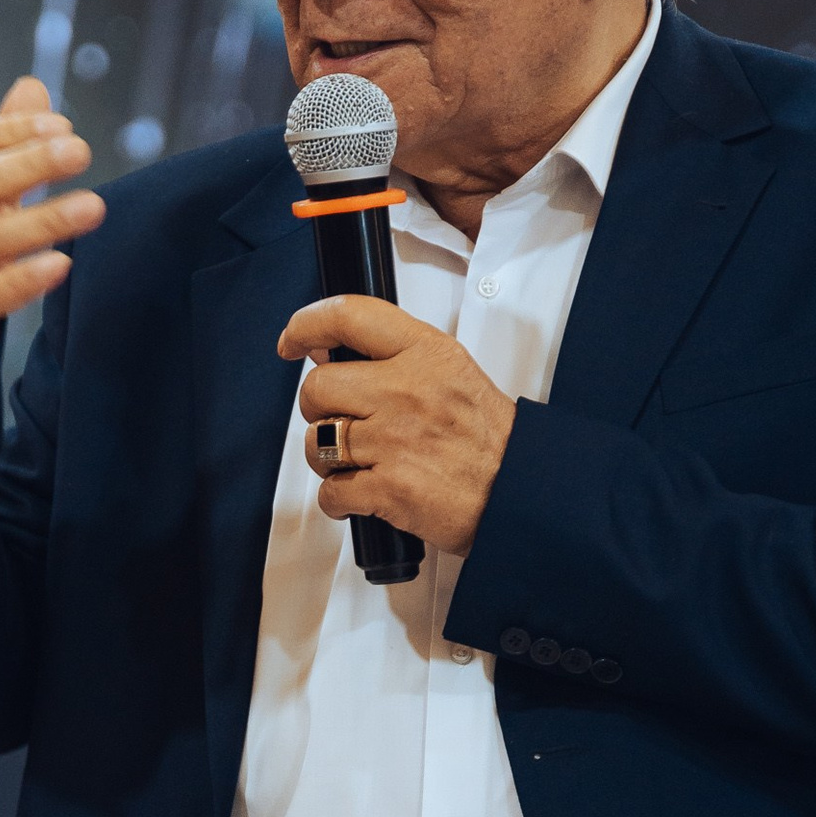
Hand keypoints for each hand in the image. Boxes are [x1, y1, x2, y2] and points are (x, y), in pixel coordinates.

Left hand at [279, 297, 517, 556]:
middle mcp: (406, 391)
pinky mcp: (389, 488)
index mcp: (425, 353)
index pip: (349, 315)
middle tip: (341, 422)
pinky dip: (338, 500)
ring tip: (358, 463)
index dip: (306, 324)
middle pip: (317, 387)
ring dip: (327, 458)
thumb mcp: (452, 373)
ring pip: (317, 442)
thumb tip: (328, 354)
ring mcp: (395, 440)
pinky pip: (331, 491)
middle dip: (318, 410)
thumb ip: (397, 358)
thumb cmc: (489, 440)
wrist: (522, 493)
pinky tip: (361, 495)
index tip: (293, 340)